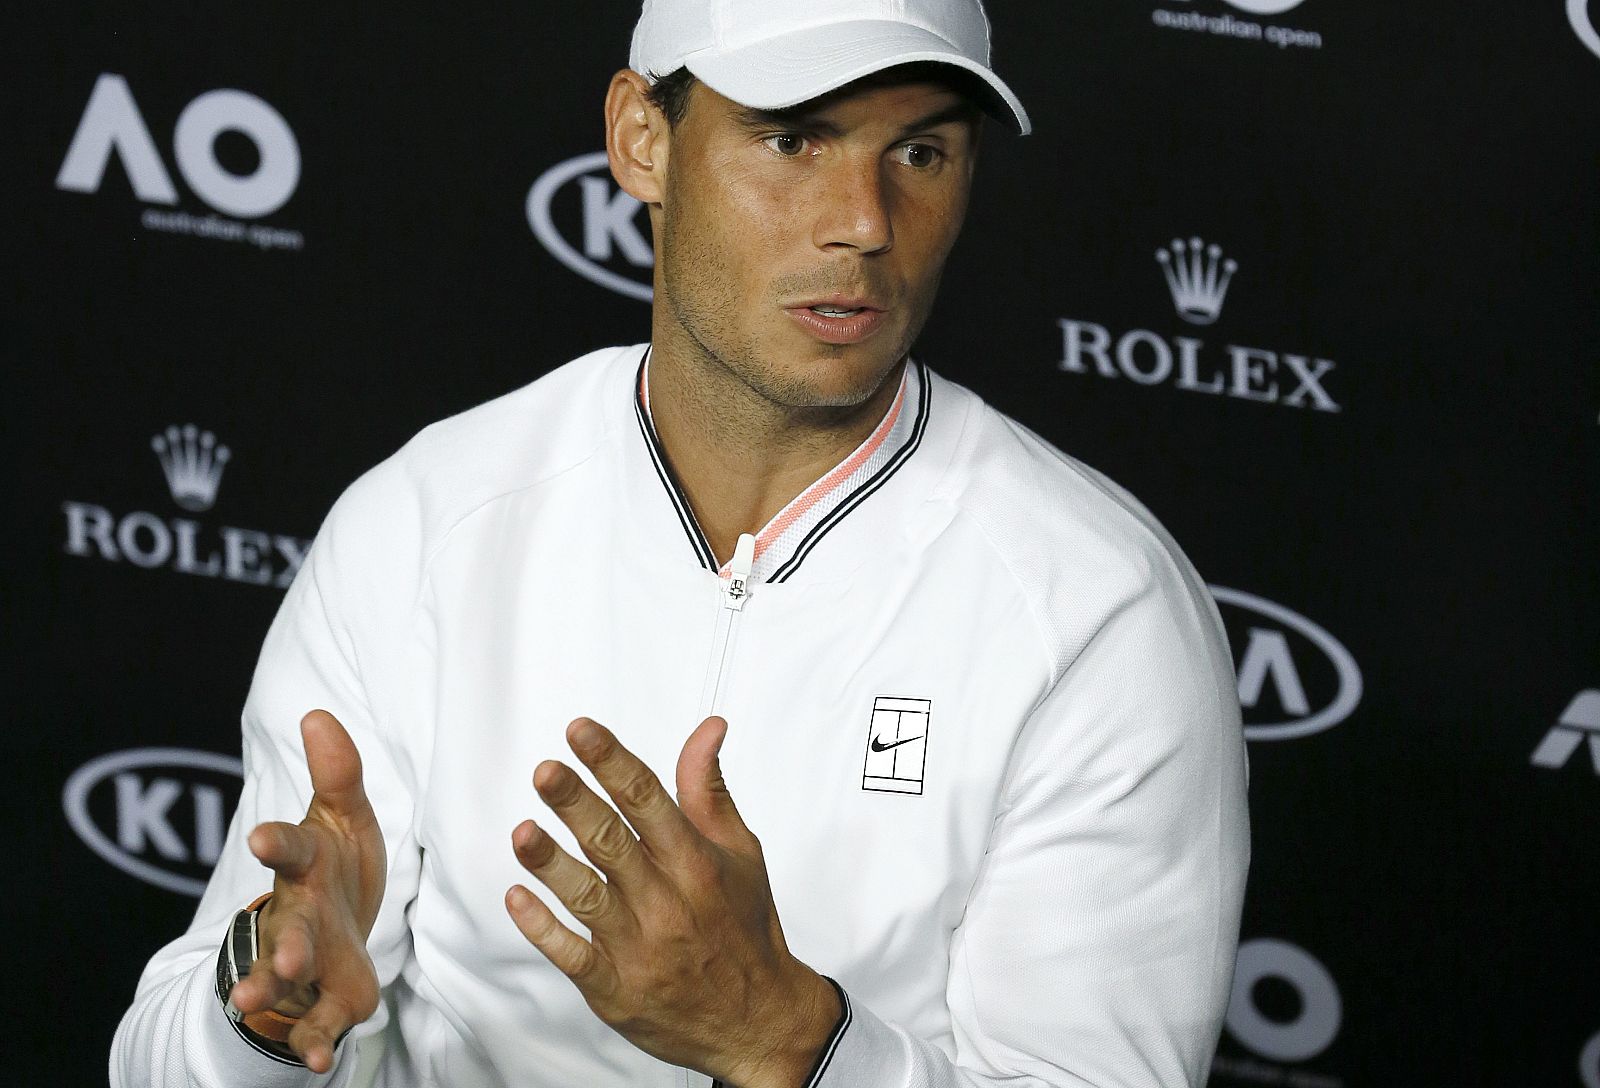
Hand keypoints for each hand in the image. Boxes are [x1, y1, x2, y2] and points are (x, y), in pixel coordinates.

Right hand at [229, 710, 387, 1072]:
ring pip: (286, 977)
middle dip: (280, 941)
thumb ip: (338, 773)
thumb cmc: (336, 867)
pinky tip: (320, 1064)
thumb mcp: (344, 817)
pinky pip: (317, 1023)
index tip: (259, 839)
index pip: (290, 848)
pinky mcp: (327, 997)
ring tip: (252, 1003)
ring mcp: (306, 960)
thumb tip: (317, 714)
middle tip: (280, 956)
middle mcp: (298, 913)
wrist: (334, 931)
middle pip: (287, 926)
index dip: (276, 842)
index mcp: (306, 864)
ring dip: (271, 990)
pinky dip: (315, 1043)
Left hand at [505, 716, 840, 1087]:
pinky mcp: (616, 988)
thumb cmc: (744, 927)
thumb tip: (708, 728)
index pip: (648, 799)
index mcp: (696, 862)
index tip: (581, 731)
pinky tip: (518, 898)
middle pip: (612, 842)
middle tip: (546, 771)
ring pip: (588, 897)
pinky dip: (543, 929)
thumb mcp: (741, 851)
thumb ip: (708, 789)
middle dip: (576, 803)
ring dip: (552, 863)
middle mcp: (667, 901)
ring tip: (523, 831)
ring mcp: (639, 947)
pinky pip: (573, 955)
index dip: (612, 761)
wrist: (757, 1019)